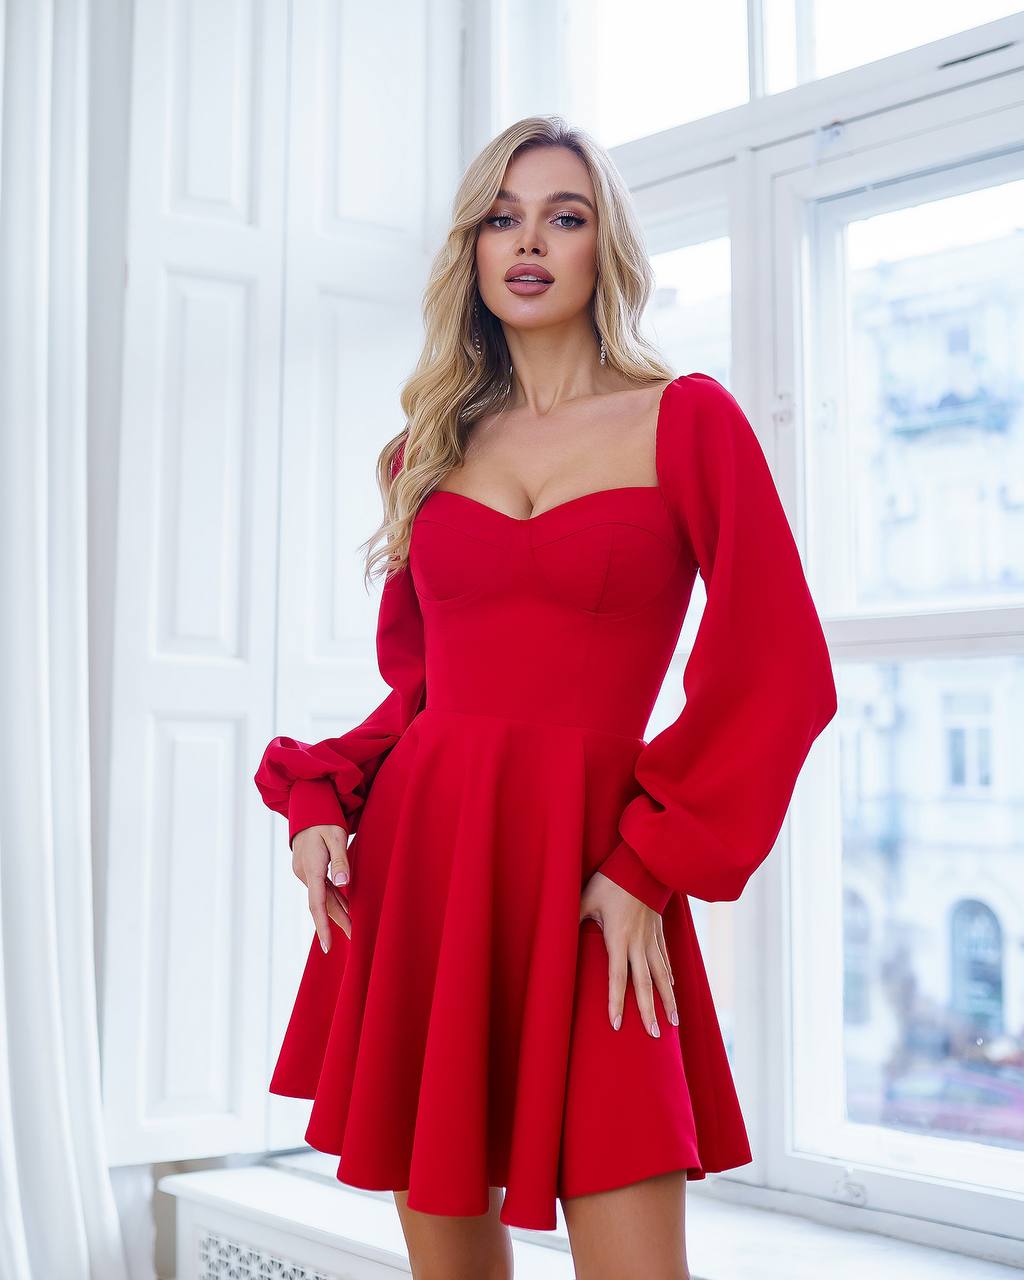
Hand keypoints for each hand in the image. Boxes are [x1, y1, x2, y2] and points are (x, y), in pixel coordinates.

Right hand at [292, 822, 350, 949]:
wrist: (307, 807)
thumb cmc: (325, 819)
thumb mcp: (336, 836)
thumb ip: (341, 861)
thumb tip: (344, 885)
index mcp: (312, 868)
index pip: (317, 904)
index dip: (323, 926)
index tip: (328, 946)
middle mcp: (305, 873)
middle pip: (322, 904)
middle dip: (337, 923)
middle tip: (355, 938)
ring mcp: (304, 872)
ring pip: (322, 897)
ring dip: (337, 912)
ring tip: (353, 928)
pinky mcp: (308, 869)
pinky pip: (321, 889)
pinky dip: (333, 900)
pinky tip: (344, 909)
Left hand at [580, 870, 677, 1035]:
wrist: (643, 863)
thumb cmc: (611, 881)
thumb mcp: (587, 898)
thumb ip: (574, 918)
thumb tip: (555, 932)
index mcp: (618, 938)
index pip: (617, 977)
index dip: (616, 1002)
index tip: (617, 1025)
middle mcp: (638, 943)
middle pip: (644, 983)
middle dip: (648, 1011)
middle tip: (655, 1036)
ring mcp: (651, 938)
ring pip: (662, 975)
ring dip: (668, 1000)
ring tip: (674, 1023)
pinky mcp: (659, 931)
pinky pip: (665, 959)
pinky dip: (670, 976)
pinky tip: (673, 989)